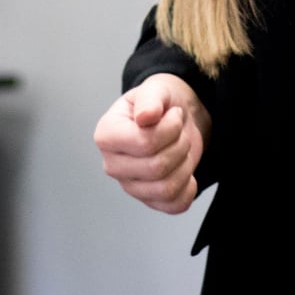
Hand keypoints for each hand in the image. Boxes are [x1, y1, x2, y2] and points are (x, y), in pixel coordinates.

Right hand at [93, 74, 209, 214]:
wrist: (175, 118)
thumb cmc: (160, 104)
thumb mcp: (156, 90)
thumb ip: (150, 99)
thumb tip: (145, 116)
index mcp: (106, 135)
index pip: (144, 143)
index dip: (169, 129)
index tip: (174, 115)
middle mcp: (113, 164)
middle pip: (156, 168)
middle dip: (179, 145)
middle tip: (180, 131)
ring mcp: (130, 186)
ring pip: (166, 188)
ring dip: (185, 164)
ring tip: (181, 147)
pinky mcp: (149, 200)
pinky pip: (173, 205)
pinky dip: (188, 189)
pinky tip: (185, 170)